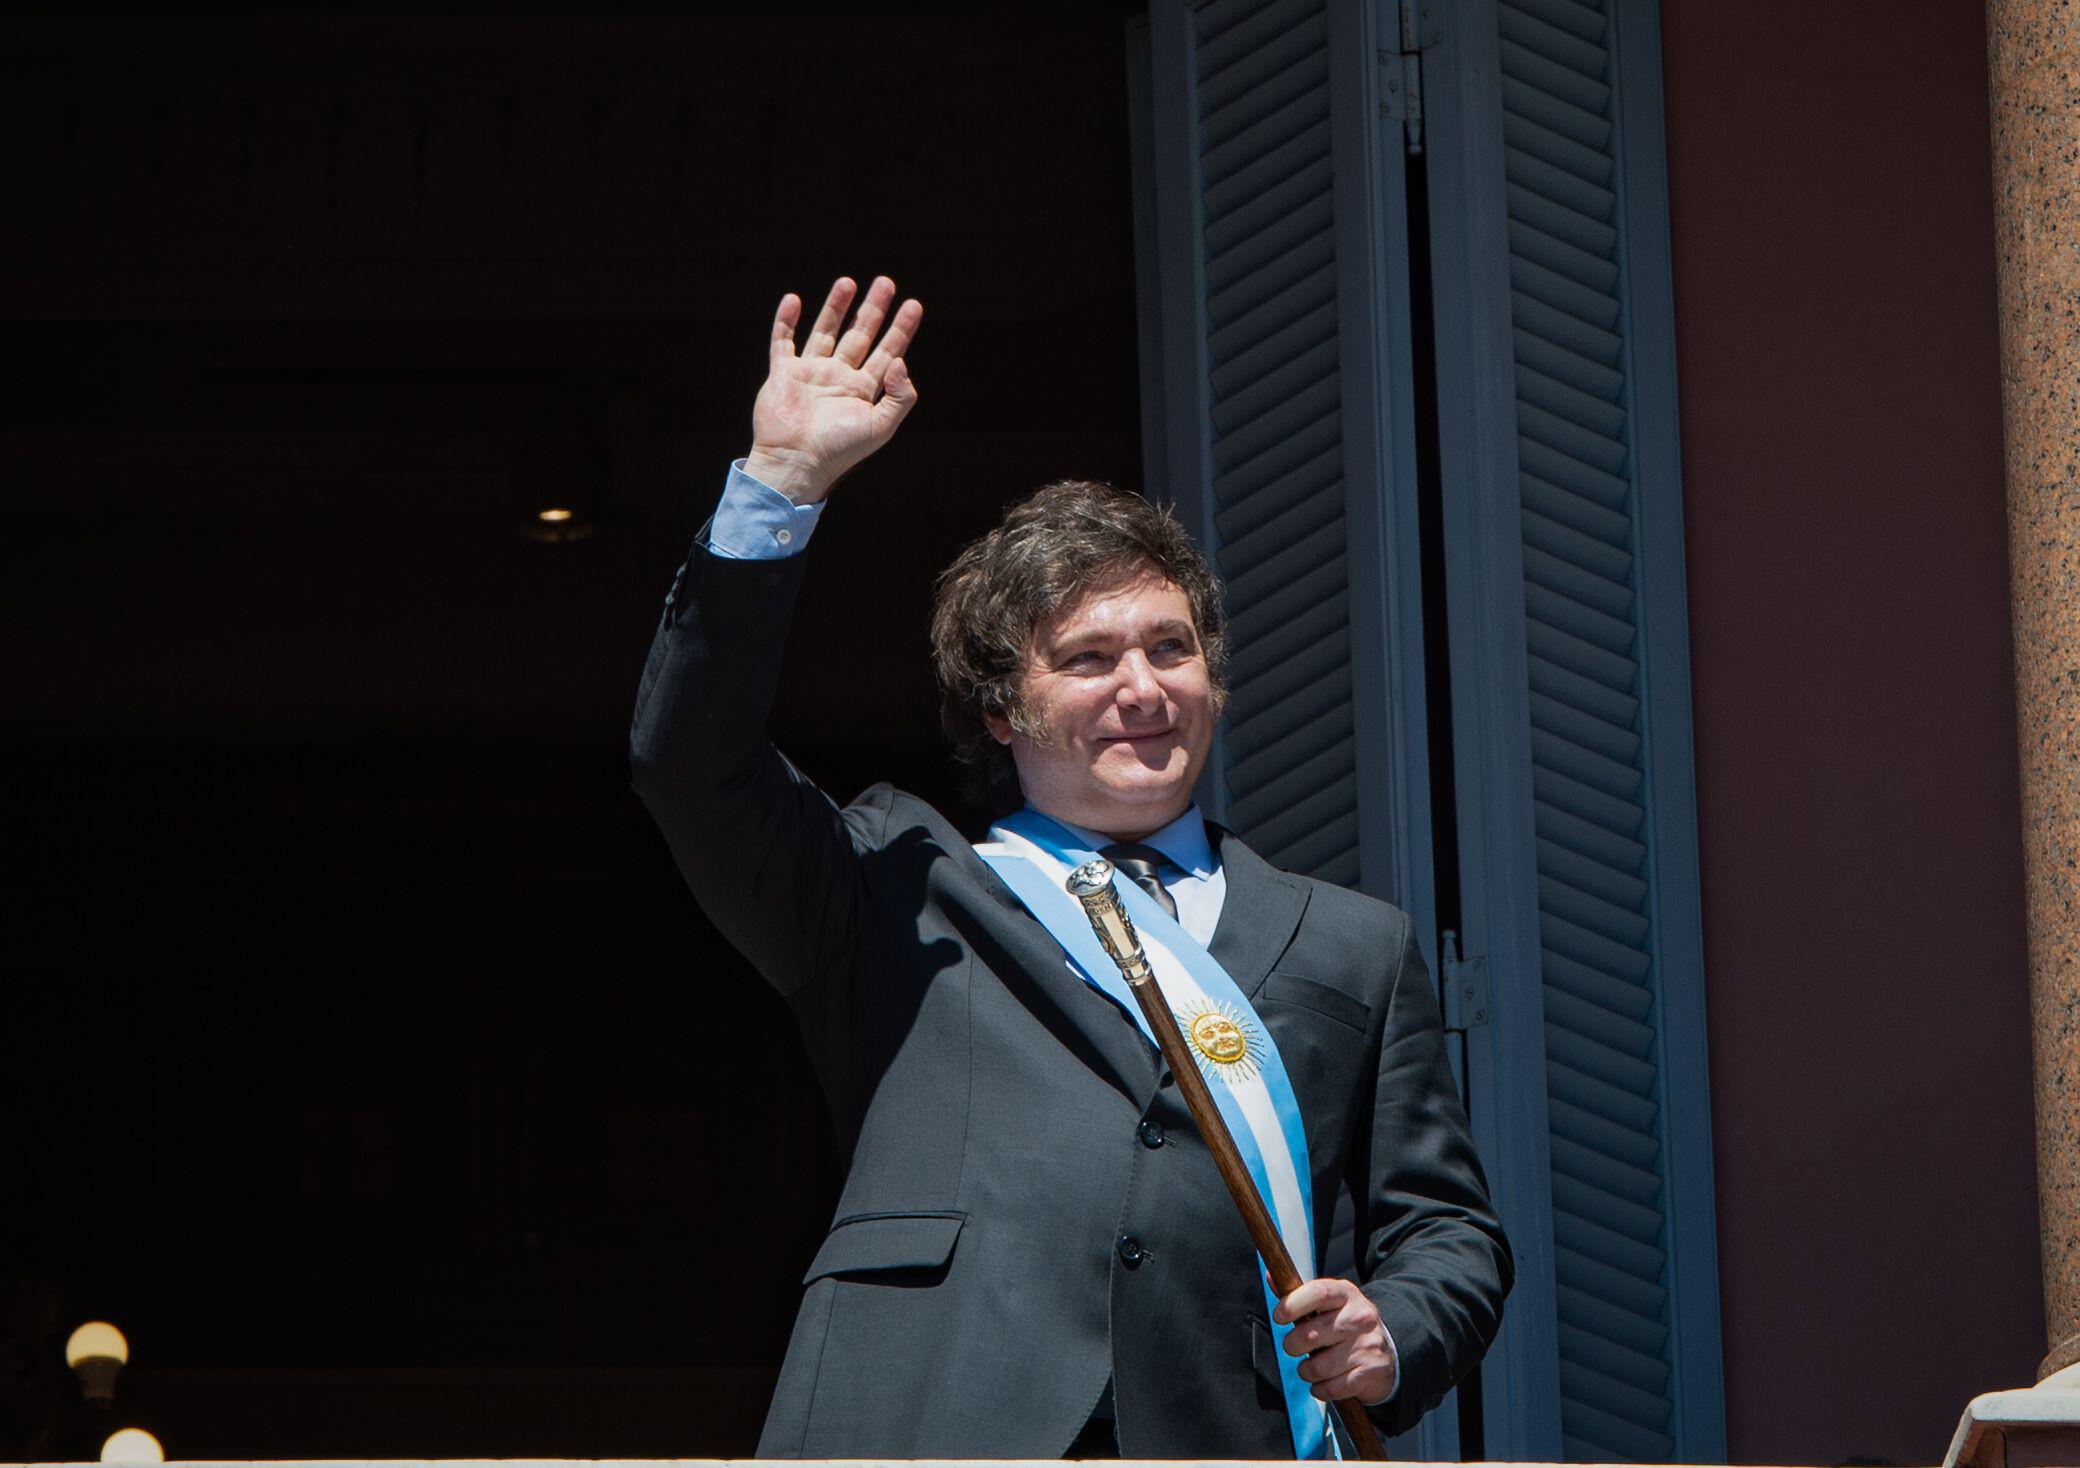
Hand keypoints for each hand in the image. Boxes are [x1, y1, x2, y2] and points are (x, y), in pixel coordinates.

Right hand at [744, 275, 922, 504]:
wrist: (795, 462)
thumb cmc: (839, 450)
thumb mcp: (880, 426)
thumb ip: (899, 396)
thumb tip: (900, 361)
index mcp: (863, 391)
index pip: (888, 352)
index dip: (901, 329)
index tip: (913, 305)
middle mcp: (839, 378)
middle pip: (860, 335)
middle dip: (873, 309)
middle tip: (886, 283)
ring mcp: (810, 374)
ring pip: (825, 332)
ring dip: (836, 307)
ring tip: (848, 281)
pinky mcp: (783, 374)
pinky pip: (783, 341)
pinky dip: (786, 321)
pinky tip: (794, 300)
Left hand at [1272, 1276, 1396, 1406]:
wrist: (1386, 1354)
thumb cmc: (1346, 1326)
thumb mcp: (1328, 1304)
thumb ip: (1299, 1294)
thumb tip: (1271, 1277)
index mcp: (1347, 1294)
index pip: (1319, 1292)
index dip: (1293, 1304)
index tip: (1278, 1317)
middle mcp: (1361, 1317)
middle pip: (1311, 1333)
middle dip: (1292, 1345)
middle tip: (1293, 1346)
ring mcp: (1368, 1345)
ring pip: (1319, 1367)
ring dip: (1306, 1371)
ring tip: (1310, 1367)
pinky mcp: (1371, 1372)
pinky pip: (1332, 1388)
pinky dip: (1320, 1389)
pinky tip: (1323, 1383)